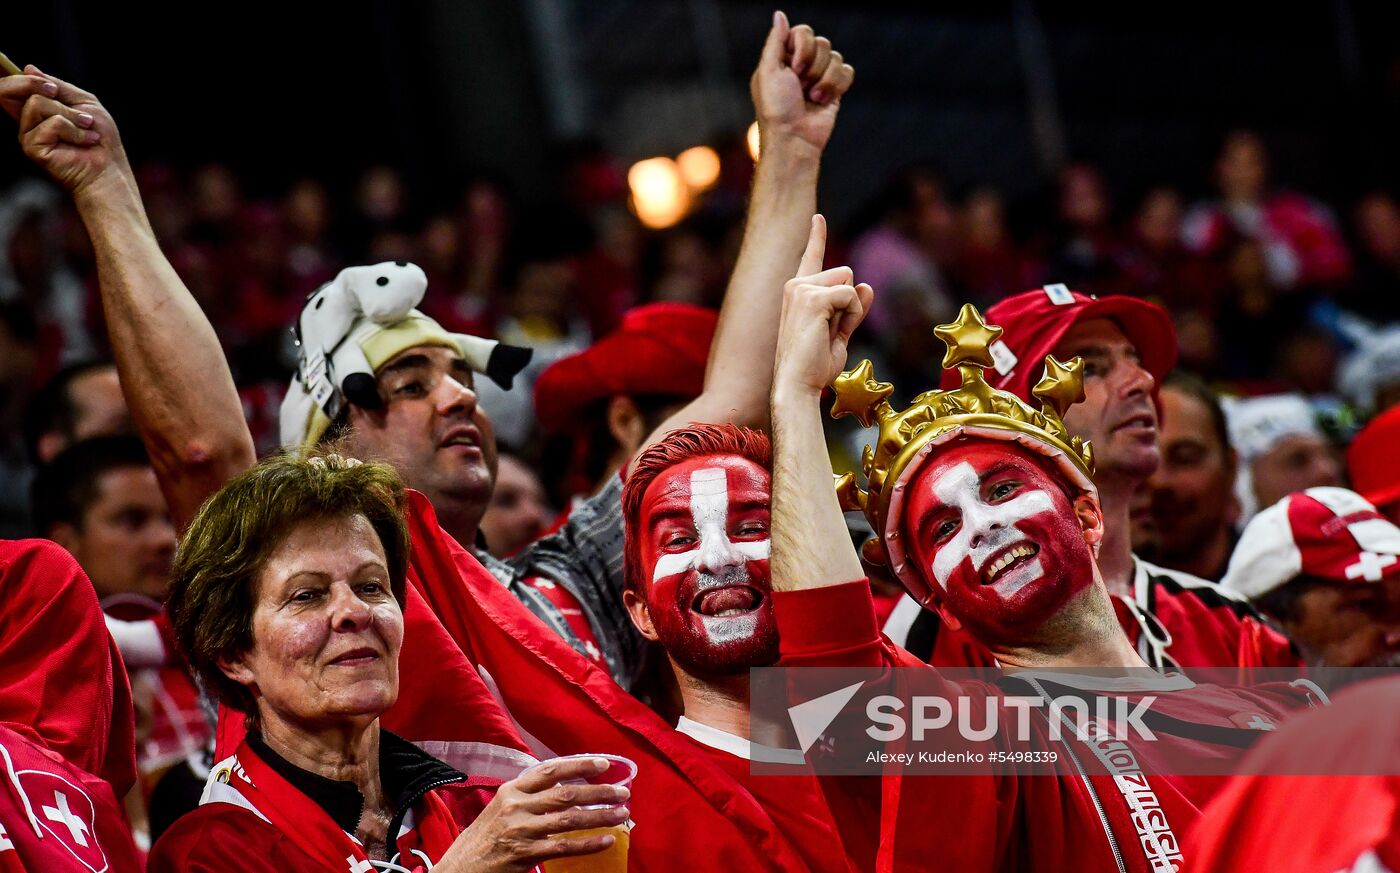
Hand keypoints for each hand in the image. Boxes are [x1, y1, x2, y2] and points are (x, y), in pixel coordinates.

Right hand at [3, 66, 130, 198]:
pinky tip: (85, 141)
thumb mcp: (83, 102)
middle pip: (9, 90)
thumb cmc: (100, 137)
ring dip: (70, 113)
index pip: (11, 88)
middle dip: (34, 84)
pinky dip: (74, 129)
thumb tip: (28, 68)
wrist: (109, 168)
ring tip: (87, 126)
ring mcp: (27, 134)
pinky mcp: (32, 147)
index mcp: (36, 109)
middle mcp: (26, 121)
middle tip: (56, 92)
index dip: (14, 77)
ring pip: (36, 103)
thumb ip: (57, 86)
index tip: (31, 74)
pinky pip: (51, 124)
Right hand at [447, 757, 628, 872]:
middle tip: (623, 792)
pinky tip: (606, 840)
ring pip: (570, 819)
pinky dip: (589, 844)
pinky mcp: (525, 855)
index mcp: (510, 790)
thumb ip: (527, 797)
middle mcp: (516, 806)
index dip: (579, 765)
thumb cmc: (482, 839)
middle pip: (566, 793)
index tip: (604, 763)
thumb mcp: (500, 809)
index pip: (550, 770)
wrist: (457, 870)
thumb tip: (565, 789)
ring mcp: (520, 831)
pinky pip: (564, 847)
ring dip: (600, 816)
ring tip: (621, 814)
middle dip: (599, 791)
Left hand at [749, 11, 854, 153]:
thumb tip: (779, 14)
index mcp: (783, 57)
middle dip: (813, 66)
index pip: (803, 32)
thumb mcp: (768, 71)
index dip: (803, 47)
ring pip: (836, 58)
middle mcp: (801, 64)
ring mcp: (819, 76)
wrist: (794, 138)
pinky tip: (824, 101)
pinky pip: (847, 71)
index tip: (794, 68)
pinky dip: (837, 86)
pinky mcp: (834, 89)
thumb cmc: (776, 108)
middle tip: (801, 85)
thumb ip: (775, 41)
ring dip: (824, 80)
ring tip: (811, 98)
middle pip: (822, 43)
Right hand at [773, 215, 873, 397]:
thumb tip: (868, 286)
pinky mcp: (811, 297)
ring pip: (849, 281)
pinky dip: (850, 315)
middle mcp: (796, 285)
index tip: (818, 218)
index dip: (816, 237)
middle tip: (830, 333)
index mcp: (799, 293)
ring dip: (850, 309)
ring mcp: (801, 289)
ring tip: (827, 333)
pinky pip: (851, 295)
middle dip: (850, 302)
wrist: (797, 385)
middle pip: (846, 272)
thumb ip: (853, 310)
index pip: (812, 258)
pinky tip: (830, 332)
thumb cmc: (813, 367)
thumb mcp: (839, 335)